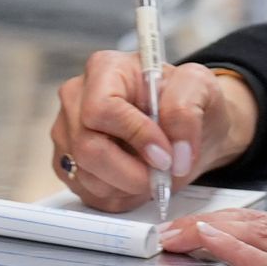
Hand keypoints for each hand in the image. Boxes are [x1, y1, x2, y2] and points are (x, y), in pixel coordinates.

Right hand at [52, 49, 258, 209]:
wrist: (184, 130)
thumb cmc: (187, 102)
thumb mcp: (200, 89)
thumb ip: (185, 112)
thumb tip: (173, 152)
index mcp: (105, 69)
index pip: (101, 109)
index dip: (134, 136)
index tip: (165, 155)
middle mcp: (77, 98)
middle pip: (87, 147)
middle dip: (131, 172)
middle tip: (161, 175)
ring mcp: (67, 132)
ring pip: (86, 175)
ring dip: (127, 186)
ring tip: (151, 173)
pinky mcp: (67, 163)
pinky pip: (87, 193)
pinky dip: (118, 195)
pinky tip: (135, 179)